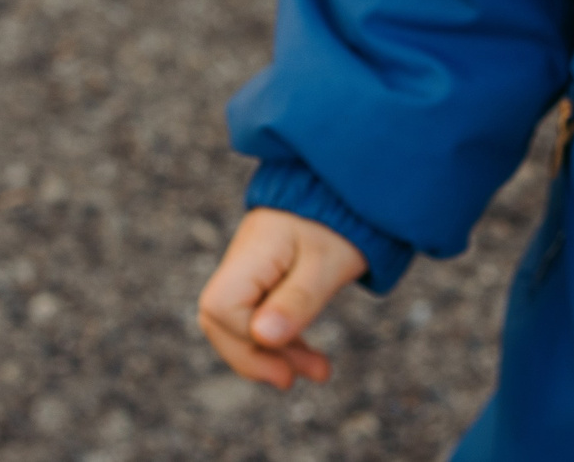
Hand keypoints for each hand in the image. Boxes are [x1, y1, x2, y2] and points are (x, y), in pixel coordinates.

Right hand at [197, 208, 368, 389]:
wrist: (352, 193)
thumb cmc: (342, 222)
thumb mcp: (327, 264)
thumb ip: (298, 300)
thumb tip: (263, 338)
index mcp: (250, 252)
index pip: (222, 307)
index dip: (246, 340)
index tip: (285, 360)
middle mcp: (241, 262)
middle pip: (223, 322)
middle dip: (256, 358)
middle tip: (294, 379)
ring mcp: (249, 271)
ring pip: (242, 325)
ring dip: (275, 355)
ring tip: (318, 373)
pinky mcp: (265, 279)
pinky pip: (261, 317)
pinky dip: (284, 342)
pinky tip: (310, 360)